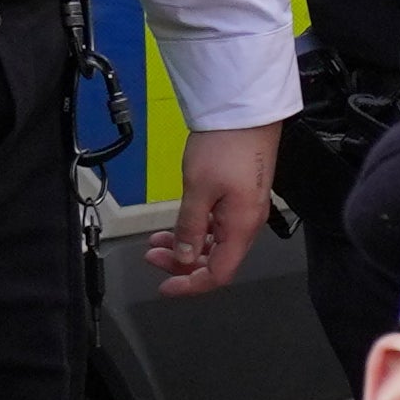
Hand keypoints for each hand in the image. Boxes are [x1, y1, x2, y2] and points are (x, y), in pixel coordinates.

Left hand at [151, 121, 282, 293]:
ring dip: (187, 246)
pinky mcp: (241, 196)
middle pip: (217, 260)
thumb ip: (190, 228)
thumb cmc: (225, 147)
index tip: (164, 287)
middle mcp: (248, 224)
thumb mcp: (198, 190)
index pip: (219, 274)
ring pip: (216, 243)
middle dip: (183, 264)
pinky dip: (197, 230)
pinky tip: (180, 223)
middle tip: (151, 256)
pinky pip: (219, 225)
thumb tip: (185, 258)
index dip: (191, 285)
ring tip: (157, 239)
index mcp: (241, 228)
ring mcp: (245, 210)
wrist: (246, 112)